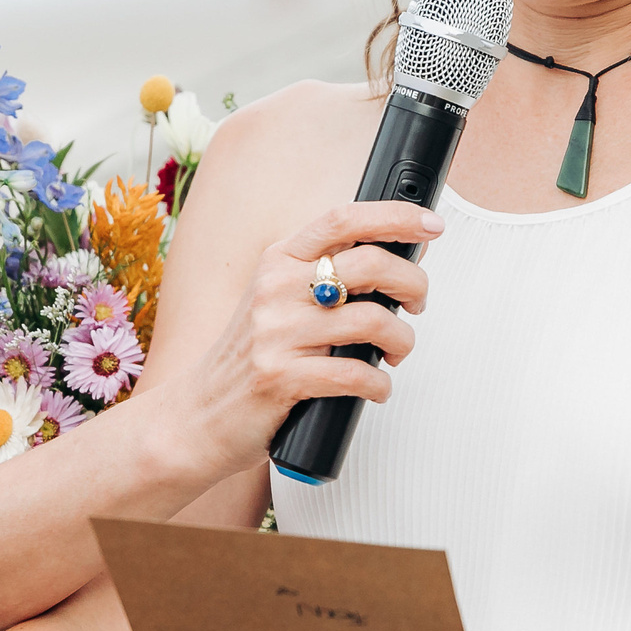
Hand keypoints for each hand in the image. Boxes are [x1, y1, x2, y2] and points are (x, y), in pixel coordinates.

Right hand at [169, 200, 444, 465]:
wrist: (199, 414)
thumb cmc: (252, 357)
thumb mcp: (280, 301)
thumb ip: (329, 277)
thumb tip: (401, 256)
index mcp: (279, 261)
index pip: (343, 220)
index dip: (395, 216)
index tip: (431, 224)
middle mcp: (276, 289)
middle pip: (370, 264)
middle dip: (413, 284)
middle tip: (416, 305)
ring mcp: (276, 334)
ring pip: (372, 321)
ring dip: (401, 341)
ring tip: (394, 354)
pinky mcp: (280, 378)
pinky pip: (355, 374)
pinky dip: (379, 385)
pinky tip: (375, 388)